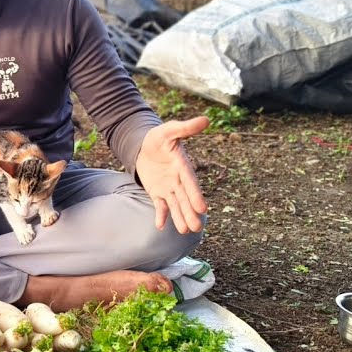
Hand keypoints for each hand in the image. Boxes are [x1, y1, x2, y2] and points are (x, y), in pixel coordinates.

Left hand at [135, 116, 208, 233]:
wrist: (144, 146)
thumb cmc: (159, 137)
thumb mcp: (169, 130)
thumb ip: (185, 128)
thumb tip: (206, 119)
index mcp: (182, 165)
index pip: (190, 182)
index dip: (195, 195)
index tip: (202, 209)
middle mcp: (178, 180)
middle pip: (185, 198)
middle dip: (190, 213)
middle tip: (197, 228)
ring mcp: (168, 187)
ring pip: (175, 205)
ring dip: (180, 217)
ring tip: (186, 231)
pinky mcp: (157, 192)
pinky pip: (160, 205)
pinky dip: (161, 215)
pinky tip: (160, 226)